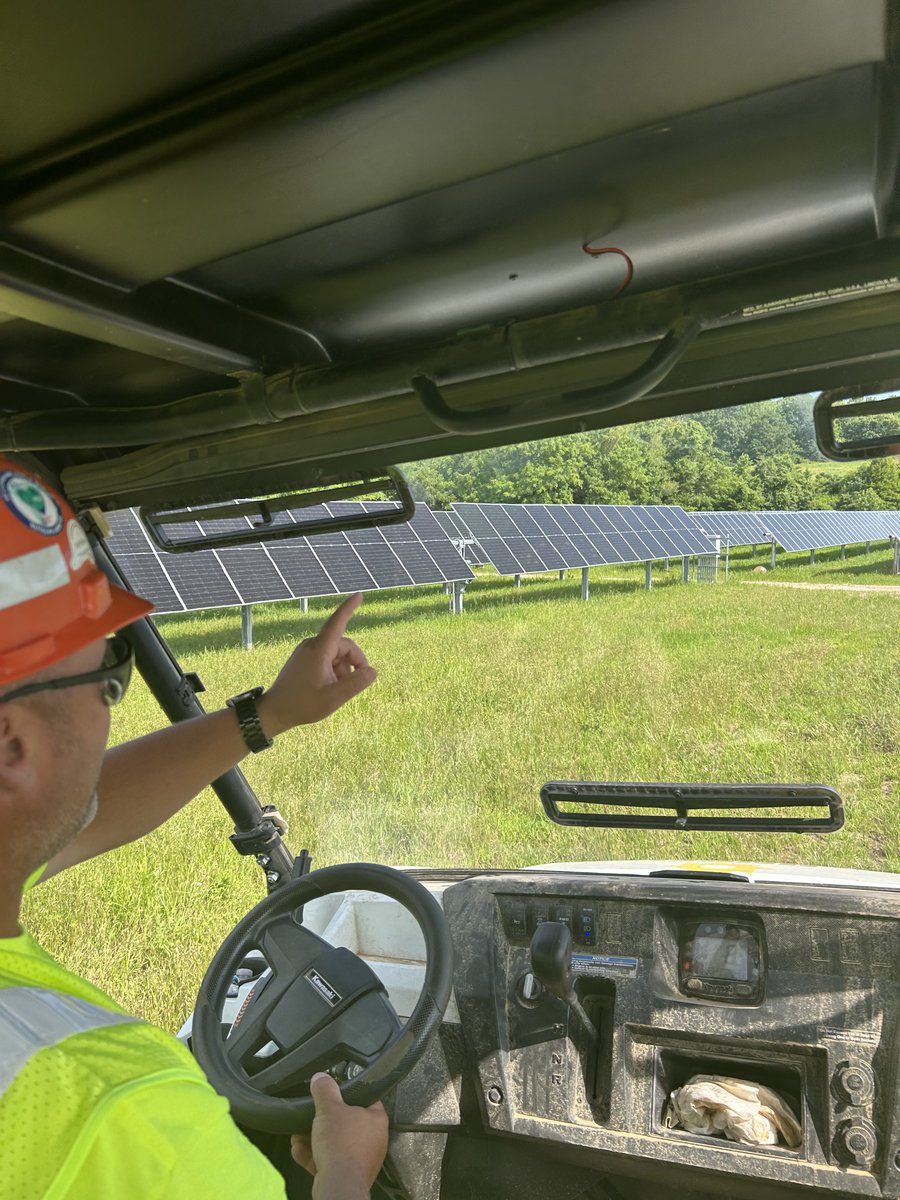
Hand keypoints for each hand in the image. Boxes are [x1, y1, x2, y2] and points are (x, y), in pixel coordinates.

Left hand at [258, 594, 376, 734]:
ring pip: (338, 653)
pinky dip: (335, 670)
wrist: (275, 711)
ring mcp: (307, 651)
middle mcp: (312, 645)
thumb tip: (373, 671)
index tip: (359, 594)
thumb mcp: (334, 697)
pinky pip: (328, 657)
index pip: (337, 622)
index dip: (349, 608)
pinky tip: (330, 686)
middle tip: (355, 684)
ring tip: (336, 689)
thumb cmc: (302, 705)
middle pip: (344, 645)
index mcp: (319, 649)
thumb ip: (356, 683)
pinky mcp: (305, 658)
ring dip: (344, 669)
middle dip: (354, 662)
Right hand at [291, 1072, 388, 1199]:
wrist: (338, 1184)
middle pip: (345, 1123)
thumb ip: (325, 1090)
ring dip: (314, 1138)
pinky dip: (314, 1155)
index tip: (334, 1093)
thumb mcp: (329, 1108)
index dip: (348, 1094)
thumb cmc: (342, 1145)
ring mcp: (361, 1159)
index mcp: (376, 1119)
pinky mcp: (348, 1174)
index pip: (366, 1098)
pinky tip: (299, 1149)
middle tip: (311, 1116)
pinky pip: (329, 1160)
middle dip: (323, 1120)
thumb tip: (321, 1077)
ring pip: (335, 1143)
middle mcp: (373, 1140)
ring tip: (298, 1133)